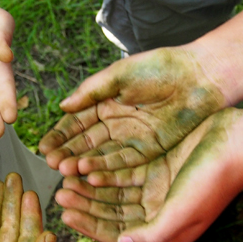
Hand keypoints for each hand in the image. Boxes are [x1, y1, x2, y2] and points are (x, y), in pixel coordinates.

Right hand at [39, 47, 226, 175]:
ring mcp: (131, 138)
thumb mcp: (120, 74)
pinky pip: (123, 162)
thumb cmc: (160, 67)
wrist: (199, 77)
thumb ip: (92, 91)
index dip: (60, 134)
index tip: (43, 147)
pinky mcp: (148, 150)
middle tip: (50, 164)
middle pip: (86, 142)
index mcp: (106, 102)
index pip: (77, 122)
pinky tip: (88, 174)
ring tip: (64, 171)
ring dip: (83, 164)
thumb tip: (62, 106)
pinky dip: (106, 168)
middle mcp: (116, 123)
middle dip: (68, 152)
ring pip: (101, 155)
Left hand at [55, 108, 242, 241]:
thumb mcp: (181, 214)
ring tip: (66, 179)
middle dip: (86, 206)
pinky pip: (125, 169)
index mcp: (165, 230)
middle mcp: (159, 211)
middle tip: (60, 195)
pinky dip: (106, 169)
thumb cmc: (214, 183)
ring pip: (115, 190)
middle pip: (113, 211)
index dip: (91, 226)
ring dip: (91, 187)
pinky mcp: (159, 164)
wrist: (241, 144)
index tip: (66, 217)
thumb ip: (151, 234)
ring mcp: (158, 187)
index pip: (119, 234)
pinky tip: (86, 165)